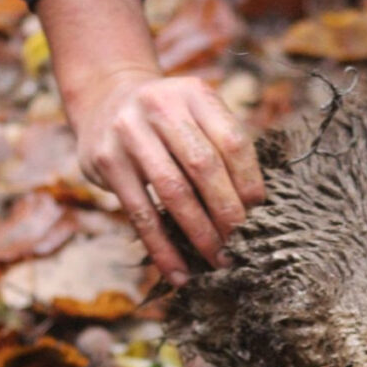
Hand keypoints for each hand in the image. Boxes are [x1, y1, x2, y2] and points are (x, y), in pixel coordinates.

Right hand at [35, 0, 264, 284]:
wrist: (105, 99)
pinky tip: (178, 272)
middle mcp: (160, 106)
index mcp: (195, 94)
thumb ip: (223, 149)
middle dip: (228, 212)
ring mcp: (129, 131)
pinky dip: (162, 247)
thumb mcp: (197, 114)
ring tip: (218, 261)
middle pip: (204, 166)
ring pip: (173, 191)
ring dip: (200, 233)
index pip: (232, 142)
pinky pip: (140, 213)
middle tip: (244, 246)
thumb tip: (255, 209)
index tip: (261, 216)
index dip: (249, 183)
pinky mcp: (106, 160)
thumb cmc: (169, 120)